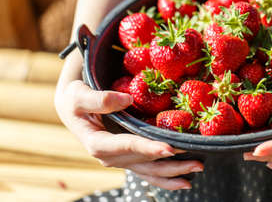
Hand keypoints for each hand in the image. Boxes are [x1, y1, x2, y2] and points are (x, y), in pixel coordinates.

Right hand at [55, 80, 202, 189]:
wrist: (72, 108)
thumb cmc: (75, 98)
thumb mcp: (79, 95)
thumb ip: (100, 99)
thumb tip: (127, 100)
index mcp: (97, 143)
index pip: (127, 146)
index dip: (148, 147)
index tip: (169, 148)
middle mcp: (110, 157)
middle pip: (144, 163)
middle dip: (171, 164)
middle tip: (197, 161)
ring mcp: (120, 159)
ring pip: (149, 171)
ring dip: (173, 174)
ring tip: (196, 170)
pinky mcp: (127, 157)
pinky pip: (147, 171)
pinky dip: (165, 177)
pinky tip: (183, 180)